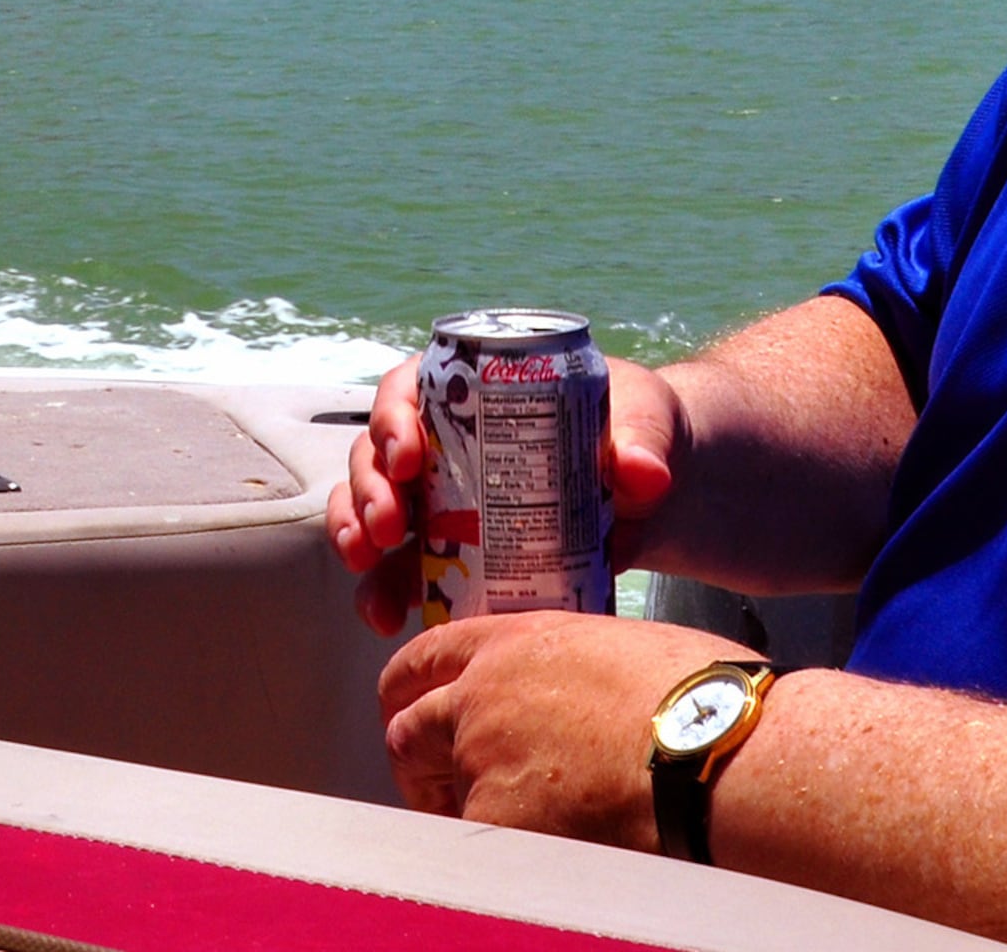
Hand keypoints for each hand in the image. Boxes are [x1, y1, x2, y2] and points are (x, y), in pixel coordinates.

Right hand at [325, 352, 691, 634]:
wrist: (650, 493)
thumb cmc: (635, 430)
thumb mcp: (643, 422)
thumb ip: (643, 442)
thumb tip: (644, 474)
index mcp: (472, 391)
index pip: (409, 389)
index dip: (393, 418)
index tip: (409, 456)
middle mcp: (440, 441)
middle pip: (377, 453)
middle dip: (368, 488)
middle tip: (388, 527)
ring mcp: (437, 498)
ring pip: (369, 506)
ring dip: (355, 533)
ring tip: (368, 566)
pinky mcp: (446, 550)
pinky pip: (397, 566)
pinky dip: (382, 588)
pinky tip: (386, 617)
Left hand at [379, 611, 755, 843]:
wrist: (718, 753)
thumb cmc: (703, 700)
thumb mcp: (621, 650)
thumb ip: (571, 668)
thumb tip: (573, 698)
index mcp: (517, 644)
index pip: (429, 656)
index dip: (410, 687)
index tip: (407, 707)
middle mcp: (483, 696)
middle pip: (409, 727)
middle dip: (415, 759)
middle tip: (433, 784)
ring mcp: (481, 759)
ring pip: (437, 792)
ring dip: (453, 809)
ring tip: (499, 831)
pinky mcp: (495, 821)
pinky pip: (472, 844)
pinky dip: (494, 853)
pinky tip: (535, 859)